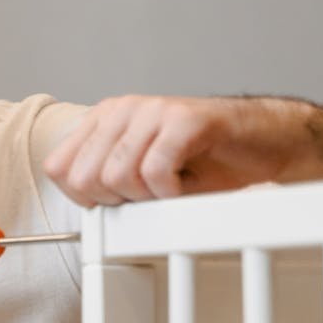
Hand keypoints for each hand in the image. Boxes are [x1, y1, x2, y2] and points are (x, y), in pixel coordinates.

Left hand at [42, 95, 312, 206]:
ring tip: (171, 188)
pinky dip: (170, 193)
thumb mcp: (142, 175)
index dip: (85, 198)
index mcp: (104, 121)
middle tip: (150, 197)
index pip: (59, 168)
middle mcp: (122, 110)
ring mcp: (151, 110)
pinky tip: (186, 185)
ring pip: (116, 177)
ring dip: (147, 198)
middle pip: (85, 177)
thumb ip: (106, 183)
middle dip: (116, 202)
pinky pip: (155, 172)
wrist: (264, 142)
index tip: (117, 203)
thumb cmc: (206, 162)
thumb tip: (84, 212)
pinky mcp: (183, 119)